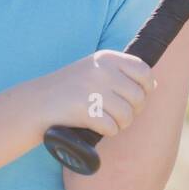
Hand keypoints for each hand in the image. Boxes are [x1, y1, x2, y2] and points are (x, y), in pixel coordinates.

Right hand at [31, 50, 155, 139]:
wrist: (36, 103)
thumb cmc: (69, 89)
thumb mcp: (94, 70)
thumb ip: (121, 73)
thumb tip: (152, 84)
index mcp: (106, 58)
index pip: (144, 71)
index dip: (146, 87)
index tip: (135, 96)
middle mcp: (102, 71)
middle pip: (138, 97)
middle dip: (132, 111)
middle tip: (117, 113)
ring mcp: (93, 90)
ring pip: (127, 115)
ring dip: (120, 123)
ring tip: (107, 120)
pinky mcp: (85, 110)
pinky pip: (112, 127)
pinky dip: (107, 131)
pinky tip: (96, 126)